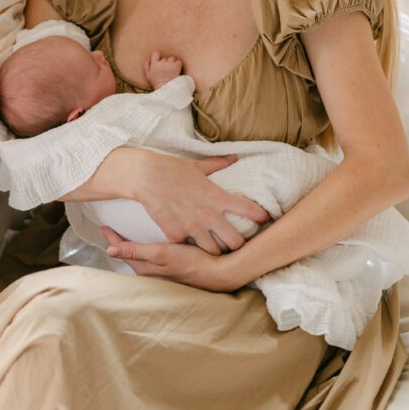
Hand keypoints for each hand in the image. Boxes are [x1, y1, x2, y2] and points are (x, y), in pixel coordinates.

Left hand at [102, 228, 240, 291]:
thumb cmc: (191, 263)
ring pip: (143, 256)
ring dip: (135, 245)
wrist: (220, 273)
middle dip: (121, 242)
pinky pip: (156, 256)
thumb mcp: (161, 254)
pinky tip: (154, 241)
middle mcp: (154, 271)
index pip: (123, 251)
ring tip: (128, 234)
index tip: (103, 227)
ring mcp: (165, 270)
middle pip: (132, 254)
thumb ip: (136, 251)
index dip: (112, 238)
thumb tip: (109, 251)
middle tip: (112, 229)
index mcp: (147, 268)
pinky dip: (149, 247)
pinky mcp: (176, 266)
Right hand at [133, 153, 269, 254]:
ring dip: (214, 250)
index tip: (263, 219)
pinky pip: (187, 248)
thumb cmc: (171, 168)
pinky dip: (188, 248)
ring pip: (213, 252)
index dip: (260, 216)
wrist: (145, 176)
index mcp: (217, 197)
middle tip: (236, 244)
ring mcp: (191, 227)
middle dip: (238, 245)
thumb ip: (217, 164)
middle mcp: (208, 215)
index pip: (249, 210)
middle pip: (235, 242)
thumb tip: (233, 157)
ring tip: (214, 249)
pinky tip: (188, 245)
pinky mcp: (175, 235)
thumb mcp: (197, 166)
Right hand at [143, 51, 182, 89]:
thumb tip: (149, 56)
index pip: (156, 53)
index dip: (157, 56)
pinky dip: (178, 65)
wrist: (166, 89)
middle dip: (165, 63)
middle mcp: (162, 63)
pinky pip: (178, 61)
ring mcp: (170, 64)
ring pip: (172, 59)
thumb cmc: (156, 82)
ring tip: (170, 71)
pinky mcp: (176, 67)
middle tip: (164, 71)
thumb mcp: (147, 74)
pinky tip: (176, 70)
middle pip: (164, 58)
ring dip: (172, 63)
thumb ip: (146, 64)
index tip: (158, 62)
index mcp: (154, 64)